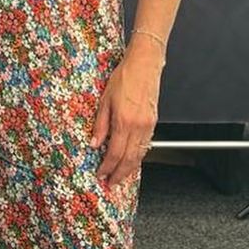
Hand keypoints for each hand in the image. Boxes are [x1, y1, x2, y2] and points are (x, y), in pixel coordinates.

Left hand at [90, 44, 162, 186]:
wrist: (144, 65)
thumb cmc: (124, 77)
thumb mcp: (105, 100)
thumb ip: (100, 124)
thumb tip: (95, 143)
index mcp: (124, 121)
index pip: (115, 153)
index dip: (107, 167)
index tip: (101, 174)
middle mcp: (138, 127)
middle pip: (129, 159)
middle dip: (120, 174)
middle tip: (111, 183)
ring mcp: (148, 125)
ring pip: (140, 155)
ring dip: (130, 168)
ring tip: (121, 176)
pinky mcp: (153, 122)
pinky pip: (146, 145)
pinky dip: (138, 156)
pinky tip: (132, 159)